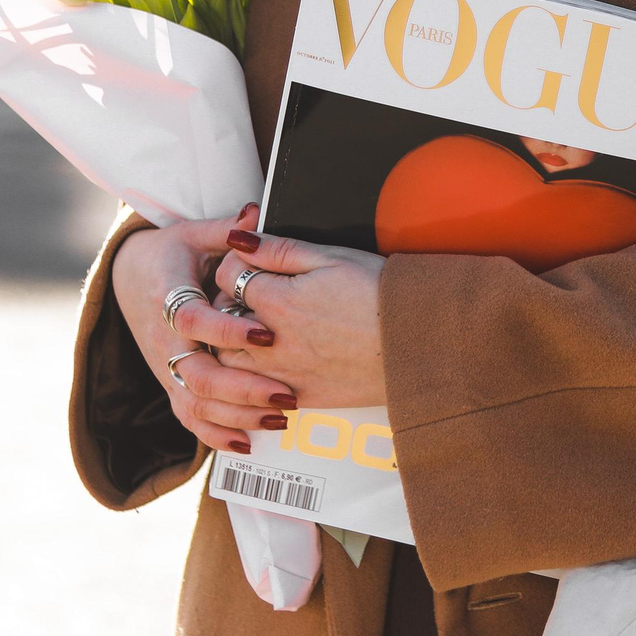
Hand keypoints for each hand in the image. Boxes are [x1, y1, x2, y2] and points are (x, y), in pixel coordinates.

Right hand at [110, 208, 299, 454]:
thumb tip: (254, 212)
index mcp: (169, 298)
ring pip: (196, 404)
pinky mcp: (172, 385)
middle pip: (197, 376)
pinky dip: (217, 435)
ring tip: (283, 415)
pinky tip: (250, 443)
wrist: (131, 280)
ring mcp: (167, 368)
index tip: (267, 334)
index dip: (227, 331)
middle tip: (287, 393)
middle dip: (244, 388)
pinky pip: (190, 419)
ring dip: (238, 415)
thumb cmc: (173, 254)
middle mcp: (164, 341)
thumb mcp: (192, 233)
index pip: (193, 322)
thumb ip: (224, 228)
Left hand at [212, 228, 387, 409]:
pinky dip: (254, 379)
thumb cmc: (380, 294)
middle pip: (219, 322)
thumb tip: (240, 237)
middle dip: (227, 306)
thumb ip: (280, 249)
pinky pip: (255, 394)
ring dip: (235, 345)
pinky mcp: (299, 397)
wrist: (416, 343)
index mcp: (277, 299)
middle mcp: (270, 341)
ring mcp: (282, 373)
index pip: (227, 275)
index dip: (235, 264)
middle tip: (252, 298)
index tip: (252, 264)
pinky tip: (275, 364)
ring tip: (260, 331)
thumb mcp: (332, 257)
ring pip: (229, 362)